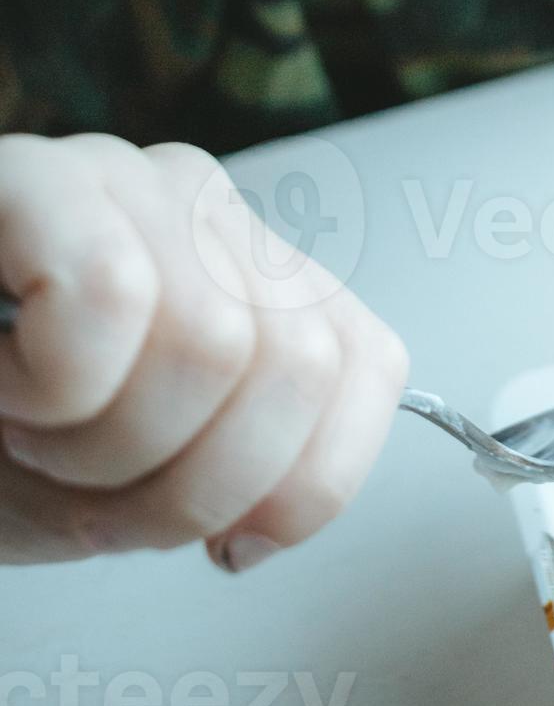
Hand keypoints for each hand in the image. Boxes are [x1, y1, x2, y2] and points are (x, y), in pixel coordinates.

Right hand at [0, 132, 409, 570]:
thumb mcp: (132, 484)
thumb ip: (248, 468)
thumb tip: (294, 501)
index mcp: (242, 270)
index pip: (366, 363)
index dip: (302, 485)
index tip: (217, 531)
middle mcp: (198, 204)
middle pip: (295, 366)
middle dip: (183, 479)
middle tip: (82, 464)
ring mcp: (120, 174)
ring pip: (218, 345)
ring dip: (99, 444)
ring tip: (29, 422)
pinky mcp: (31, 176)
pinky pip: (109, 297)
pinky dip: (51, 388)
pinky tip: (3, 385)